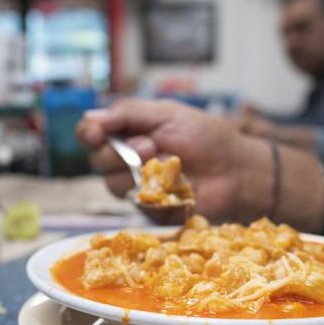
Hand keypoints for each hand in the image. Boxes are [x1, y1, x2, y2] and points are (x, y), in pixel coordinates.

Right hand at [76, 99, 272, 221]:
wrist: (236, 170)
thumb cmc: (206, 137)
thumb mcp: (168, 114)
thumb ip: (129, 114)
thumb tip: (90, 117)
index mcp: (129, 131)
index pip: (92, 133)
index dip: (87, 133)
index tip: (95, 133)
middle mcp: (127, 159)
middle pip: (97, 160)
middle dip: (119, 152)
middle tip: (150, 145)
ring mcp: (138, 186)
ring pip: (113, 184)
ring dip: (138, 172)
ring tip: (169, 164)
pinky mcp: (151, 209)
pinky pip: (137, 204)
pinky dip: (155, 193)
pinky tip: (176, 186)